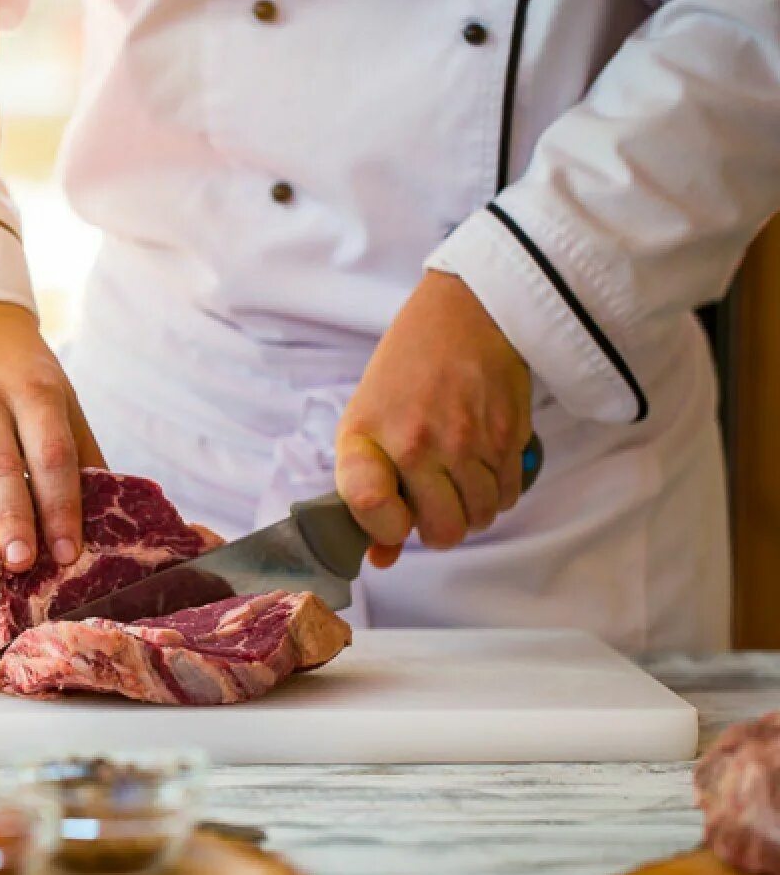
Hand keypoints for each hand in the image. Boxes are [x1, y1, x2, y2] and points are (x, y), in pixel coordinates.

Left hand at [335, 271, 531, 568]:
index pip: (371, 508)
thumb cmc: (405, 374)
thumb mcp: (366, 424)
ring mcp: (467, 442)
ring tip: (458, 479)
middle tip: (434, 503)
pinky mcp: (507, 437)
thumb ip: (368, 493)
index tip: (393, 517)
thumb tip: (381, 559)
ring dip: (471, 510)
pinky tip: (482, 465)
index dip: (384, 529)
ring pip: (480, 519)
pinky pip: (508, 496)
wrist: (463, 314)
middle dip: (439, 528)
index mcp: (368, 438)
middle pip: (442, 532)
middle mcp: (416, 443)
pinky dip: (497, 493)